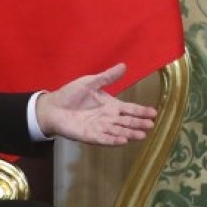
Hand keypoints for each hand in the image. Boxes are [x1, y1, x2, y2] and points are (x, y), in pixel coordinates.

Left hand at [35, 64, 157, 145]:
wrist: (53, 107)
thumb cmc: (71, 94)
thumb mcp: (91, 82)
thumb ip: (108, 77)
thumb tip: (124, 65)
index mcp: (111, 105)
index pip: (130, 109)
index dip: (141, 111)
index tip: (154, 113)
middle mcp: (108, 118)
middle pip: (127, 122)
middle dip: (138, 124)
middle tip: (150, 125)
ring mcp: (100, 128)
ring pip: (118, 131)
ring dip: (129, 134)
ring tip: (141, 135)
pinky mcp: (90, 136)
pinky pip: (104, 139)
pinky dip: (113, 140)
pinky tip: (123, 141)